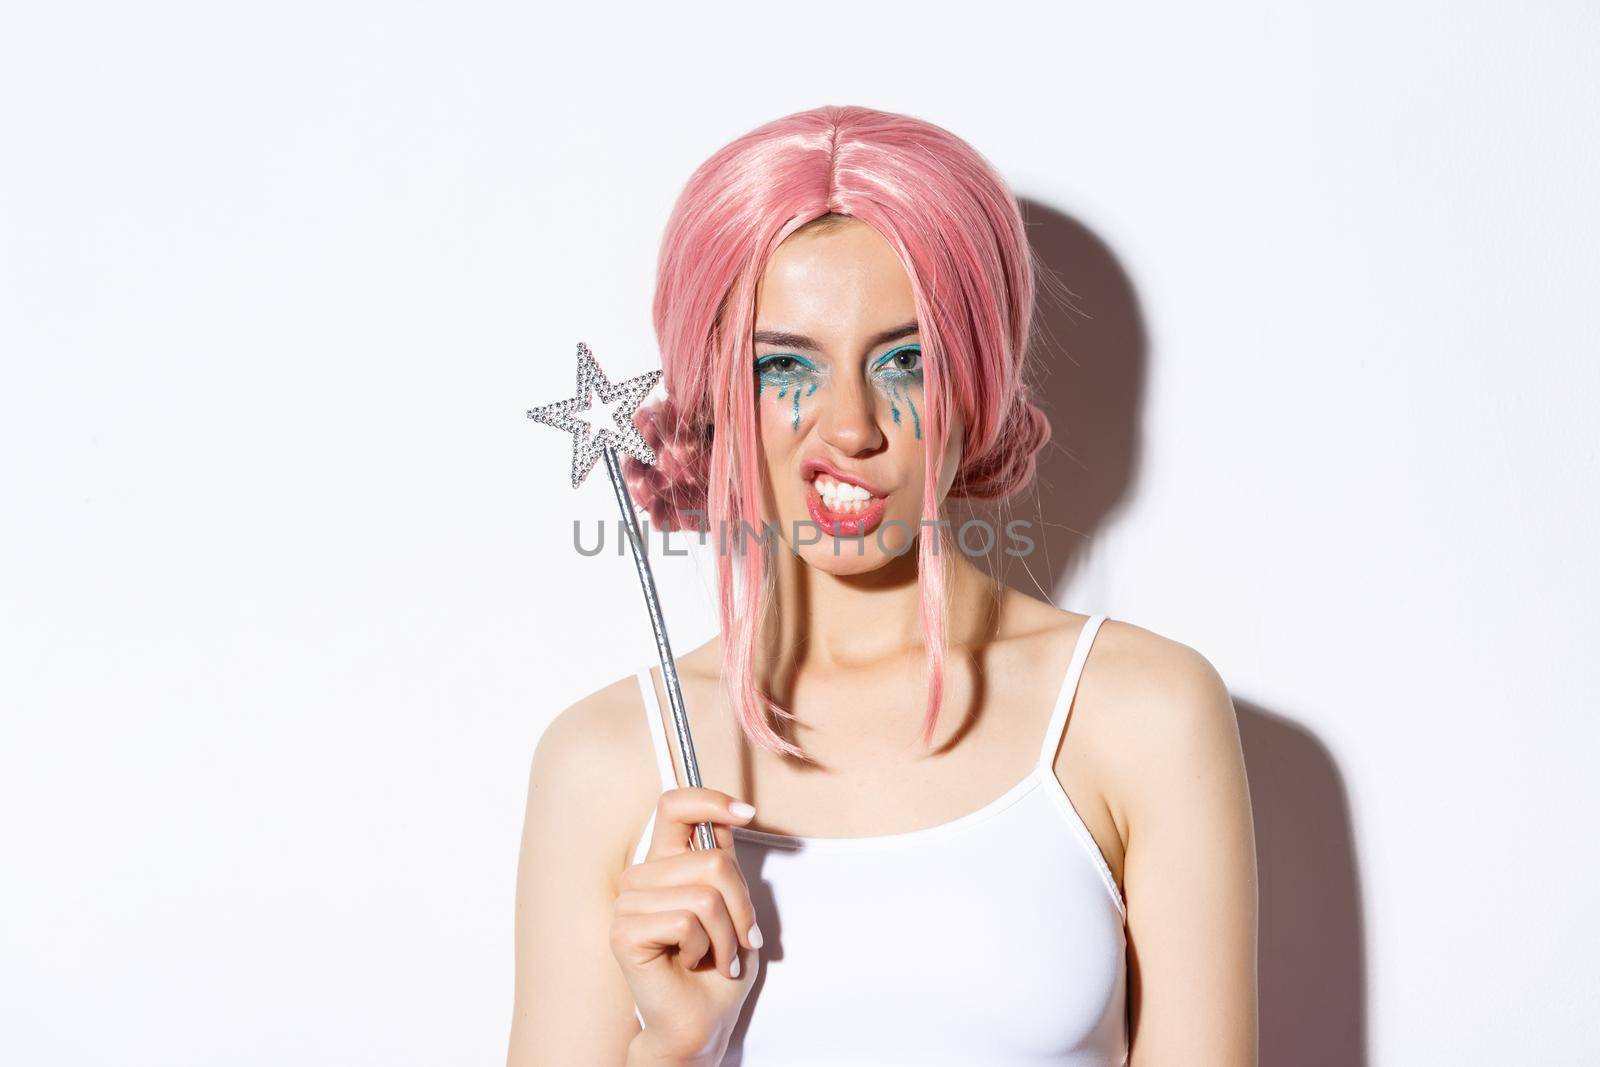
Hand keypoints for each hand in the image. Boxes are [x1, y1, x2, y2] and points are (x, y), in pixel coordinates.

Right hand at [611, 788, 762, 1062]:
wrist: (703, 1021)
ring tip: (718, 955)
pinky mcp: (624, 932)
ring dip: (726, 932)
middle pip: (710, 858)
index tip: (745, 812)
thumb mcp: (733, 903)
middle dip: (741, 903)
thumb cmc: (717, 966)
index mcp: (666, 863)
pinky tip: (695, 961)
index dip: (708, 800)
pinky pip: (685, 920)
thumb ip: (723, 860)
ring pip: (703, 893)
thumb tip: (726, 817)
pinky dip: (705, 946)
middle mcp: (643, 877)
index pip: (674, 807)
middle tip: (742, 937)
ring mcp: (628, 903)